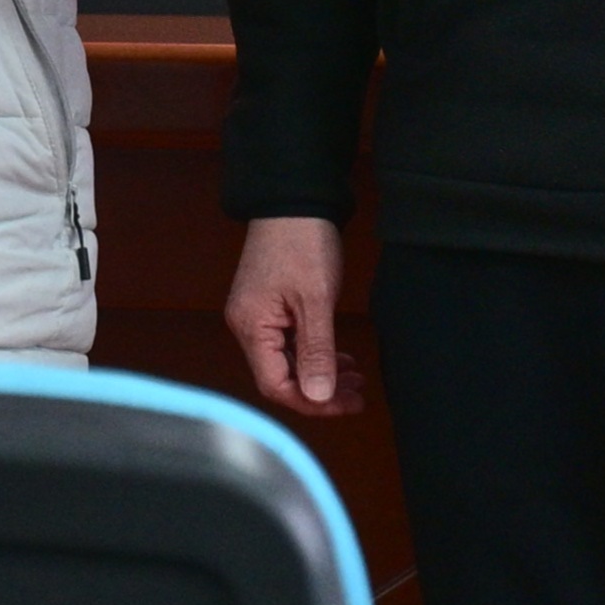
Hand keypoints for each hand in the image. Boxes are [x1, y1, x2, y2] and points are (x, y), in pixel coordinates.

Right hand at [227, 216, 361, 415]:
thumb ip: (316, 351)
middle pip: (279, 376)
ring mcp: (256, 314)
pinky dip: (313, 354)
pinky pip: (288, 343)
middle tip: (357, 394)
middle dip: (320, 390)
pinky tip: (338, 356)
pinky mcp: (267, 306)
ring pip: (286, 361)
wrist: (293, 201)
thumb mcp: (316, 300)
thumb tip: (317, 396)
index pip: (275, 384)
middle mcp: (246, 324)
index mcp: (252, 325)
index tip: (345, 403)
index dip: (311, 402)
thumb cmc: (302, 244)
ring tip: (354, 377)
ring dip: (319, 373)